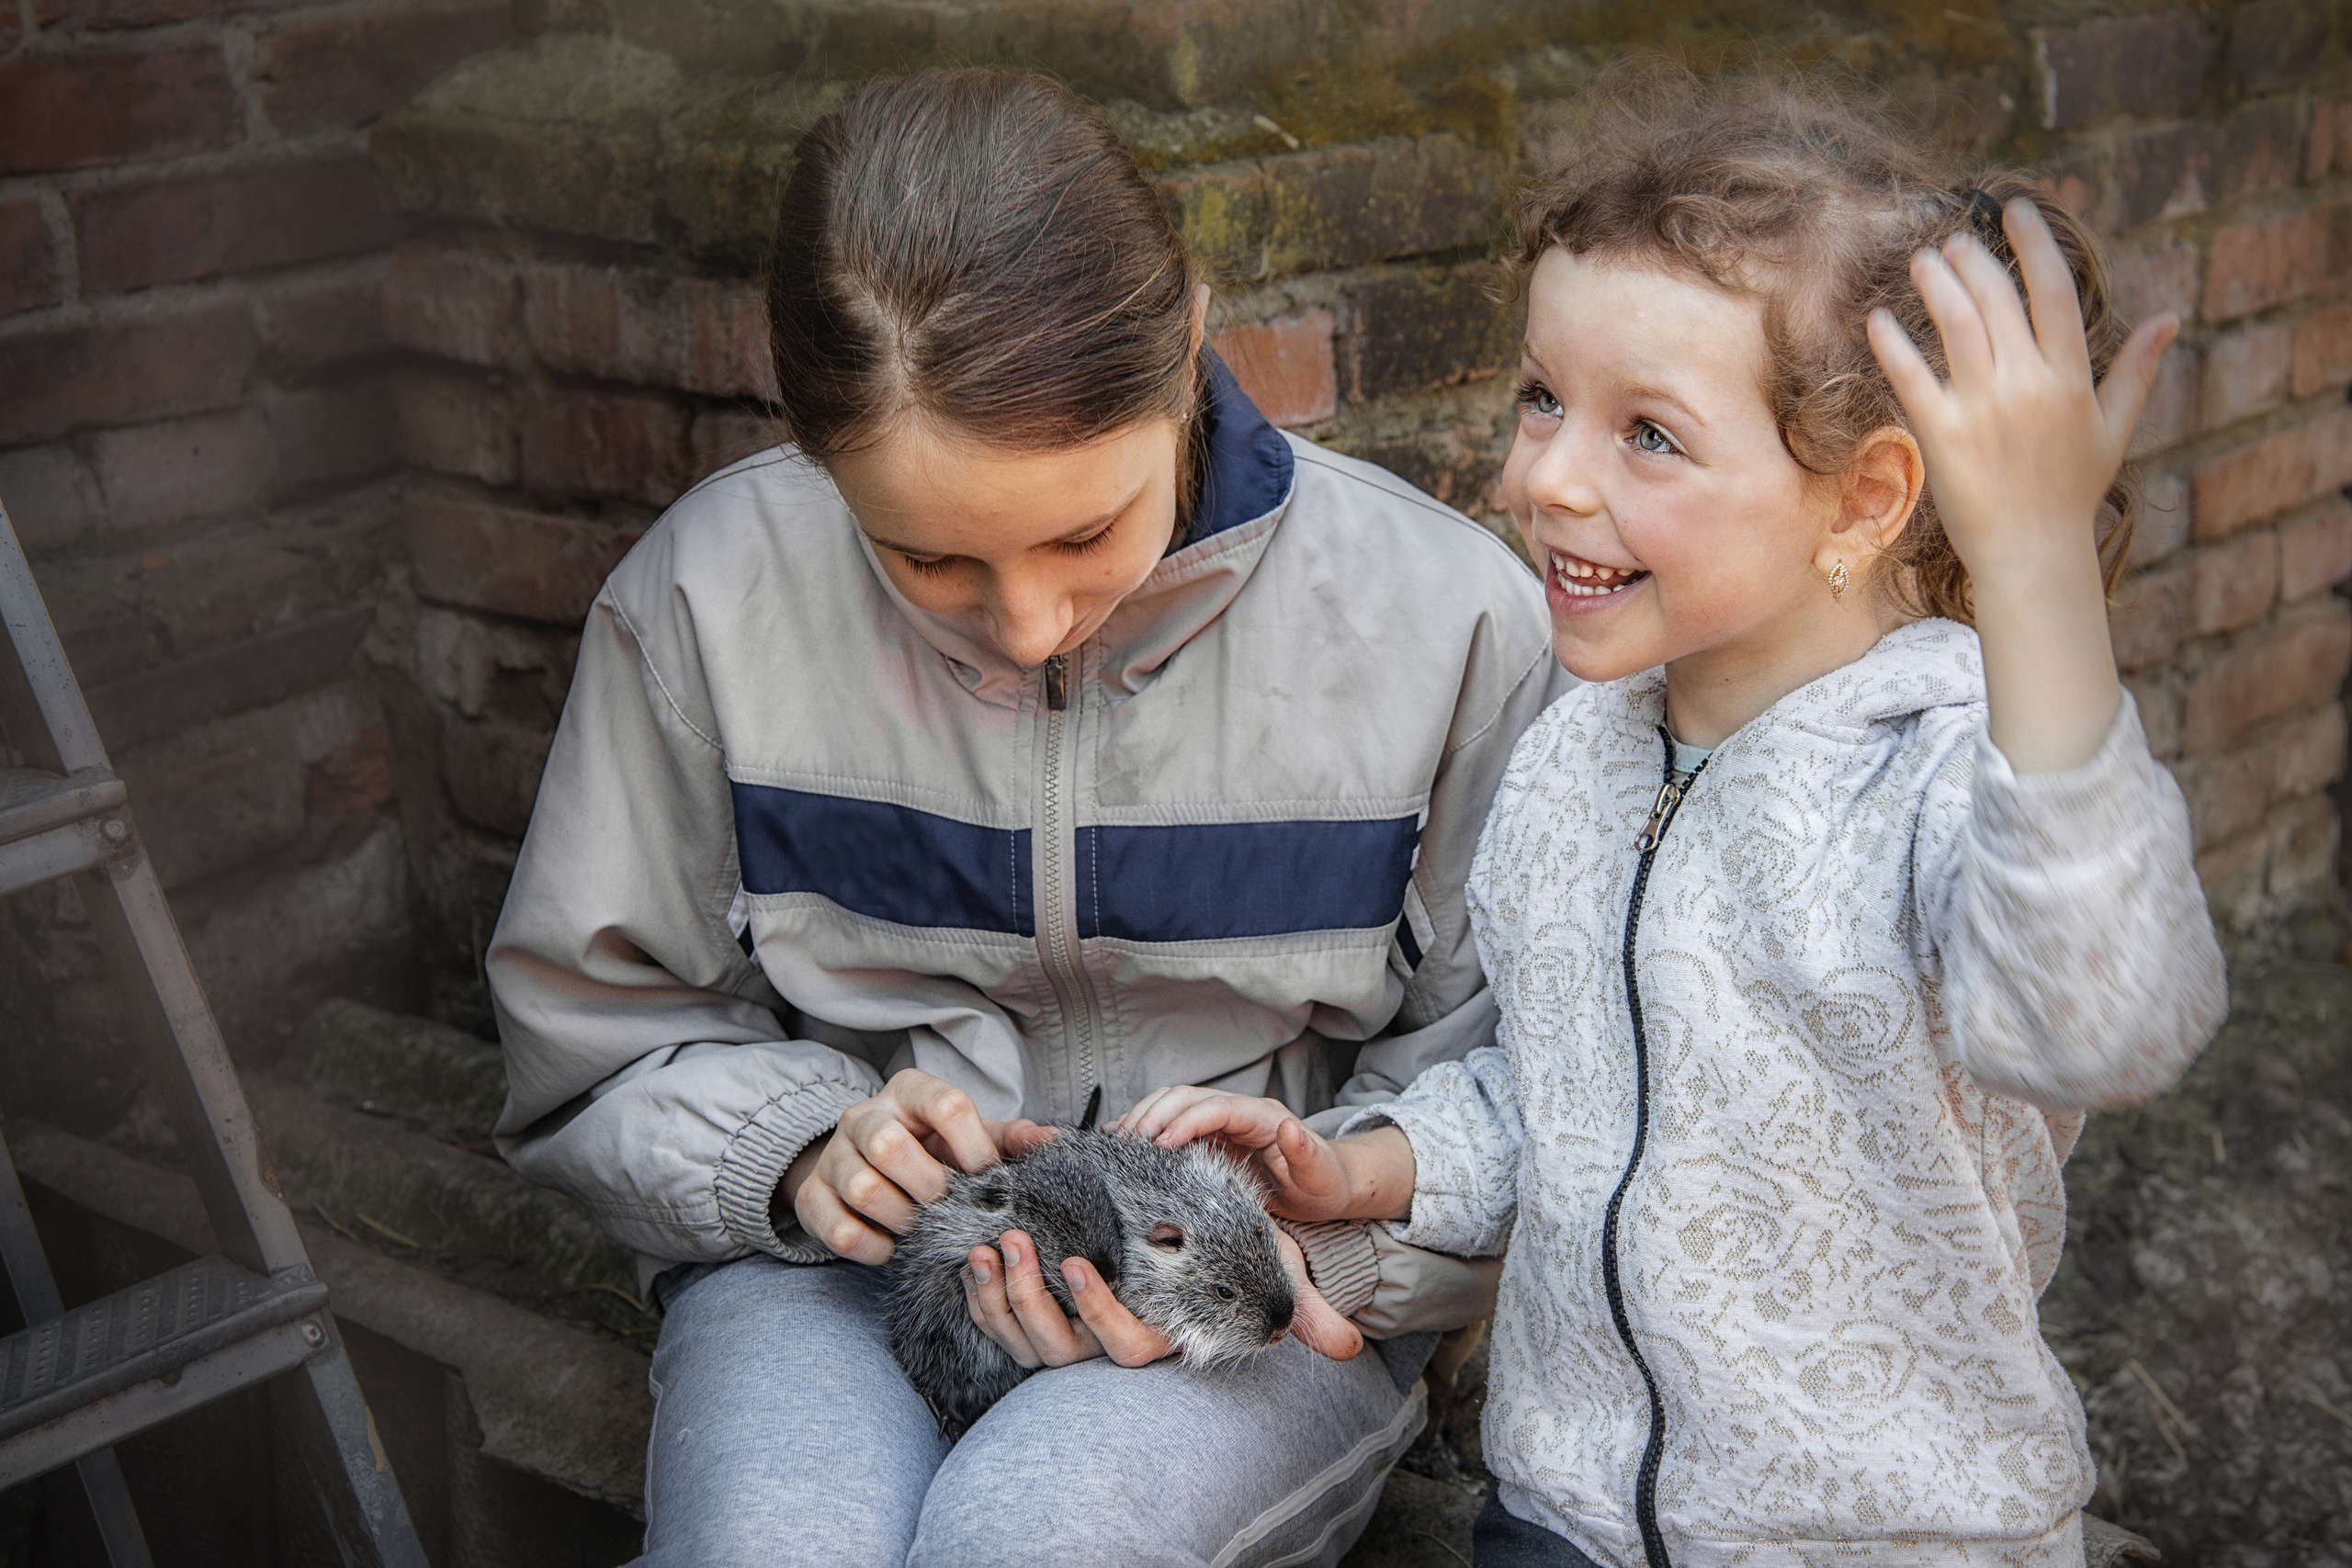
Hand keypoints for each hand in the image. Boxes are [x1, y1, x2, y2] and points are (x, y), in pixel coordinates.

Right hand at [787, 1070, 1037, 1263]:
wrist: (867, 1163)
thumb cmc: (934, 1149)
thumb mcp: (972, 1136)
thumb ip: (1011, 1140)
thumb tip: (1055, 1142)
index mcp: (910, 1091)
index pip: (946, 1104)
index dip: (975, 1147)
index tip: (990, 1179)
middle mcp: (865, 1115)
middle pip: (889, 1145)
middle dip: (930, 1188)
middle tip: (950, 1208)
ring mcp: (833, 1156)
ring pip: (863, 1188)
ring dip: (903, 1219)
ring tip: (923, 1228)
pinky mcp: (811, 1197)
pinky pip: (839, 1229)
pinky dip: (872, 1247)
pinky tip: (892, 1246)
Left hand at [960, 1225, 1362, 1367]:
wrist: (1182, 1250)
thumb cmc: (1221, 1256)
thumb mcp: (1263, 1274)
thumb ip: (1302, 1312)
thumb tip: (1350, 1348)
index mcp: (1155, 1336)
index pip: (1124, 1346)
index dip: (1097, 1313)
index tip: (1079, 1265)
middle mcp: (1107, 1347)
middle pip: (1059, 1345)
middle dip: (1030, 1296)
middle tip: (1015, 1242)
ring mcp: (1067, 1339)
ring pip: (1023, 1336)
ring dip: (999, 1292)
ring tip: (991, 1244)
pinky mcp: (1036, 1322)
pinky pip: (997, 1321)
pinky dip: (981, 1292)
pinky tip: (974, 1256)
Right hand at [1115, 1087, 1412, 1222]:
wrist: (1327, 1186)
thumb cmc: (1324, 1183)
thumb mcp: (1320, 1176)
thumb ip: (1305, 1154)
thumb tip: (1290, 1128)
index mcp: (1263, 1116)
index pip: (1216, 1108)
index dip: (1185, 1121)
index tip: (1160, 1145)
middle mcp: (1240, 1111)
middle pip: (1187, 1098)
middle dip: (1155, 1115)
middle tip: (1130, 1144)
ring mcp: (1224, 1121)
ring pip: (1174, 1104)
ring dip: (1145, 1116)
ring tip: (1119, 1141)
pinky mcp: (1212, 1136)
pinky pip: (1173, 1122)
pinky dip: (1147, 1127)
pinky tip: (1124, 1142)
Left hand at [1868, 198, 2174, 772]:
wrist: (2032, 554)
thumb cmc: (2071, 493)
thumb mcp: (2113, 429)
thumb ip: (2136, 370)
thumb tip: (2170, 317)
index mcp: (2070, 378)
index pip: (2054, 291)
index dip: (2034, 243)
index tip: (2015, 209)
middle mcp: (2028, 385)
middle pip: (1998, 300)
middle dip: (1975, 260)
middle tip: (1956, 240)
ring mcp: (1983, 408)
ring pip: (1957, 325)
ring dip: (1937, 284)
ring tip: (1925, 259)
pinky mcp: (1942, 435)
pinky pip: (1912, 376)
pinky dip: (1893, 343)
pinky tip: (1879, 318)